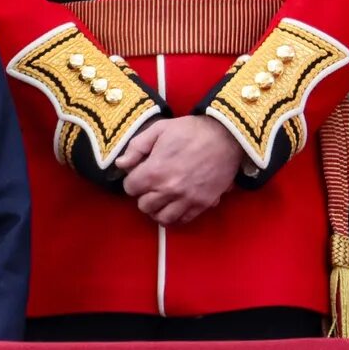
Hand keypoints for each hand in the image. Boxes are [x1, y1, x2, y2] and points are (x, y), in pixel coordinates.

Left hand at [121, 114, 242, 228]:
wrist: (227, 136)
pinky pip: (185, 219)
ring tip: (161, 200)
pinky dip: (177, 216)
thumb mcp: (158, 130)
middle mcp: (169, 189)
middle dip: (144, 196)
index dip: (132, 181)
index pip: (130, 188)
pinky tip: (175, 206)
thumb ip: (136, 147)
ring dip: (158, 210)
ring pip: (162, 218)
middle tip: (151, 187)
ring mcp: (187, 198)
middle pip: (144, 206)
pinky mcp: (204, 203)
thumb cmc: (190, 130)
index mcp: (154, 171)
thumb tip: (120, 164)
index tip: (140, 175)